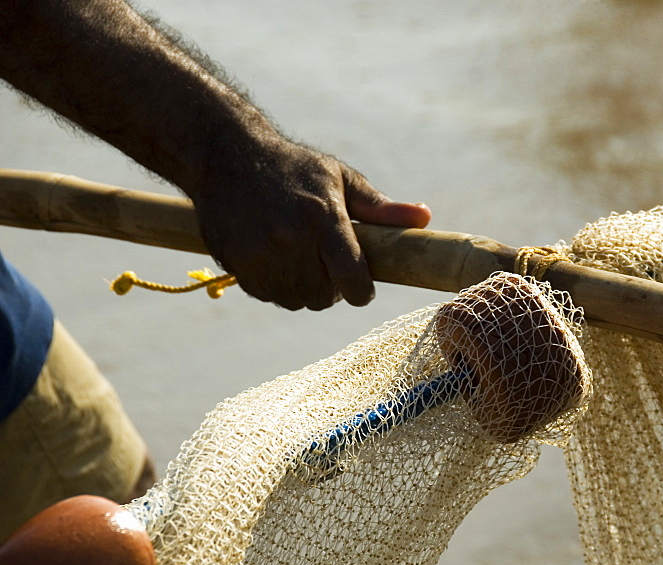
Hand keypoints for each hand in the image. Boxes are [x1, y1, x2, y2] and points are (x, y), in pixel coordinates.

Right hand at [192, 142, 430, 310]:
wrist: (225, 154)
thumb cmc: (294, 168)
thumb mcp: (340, 178)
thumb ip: (381, 208)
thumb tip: (425, 217)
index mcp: (324, 218)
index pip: (354, 279)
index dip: (362, 290)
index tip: (362, 285)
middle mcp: (292, 239)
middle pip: (325, 298)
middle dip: (333, 288)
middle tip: (327, 263)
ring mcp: (261, 254)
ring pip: (297, 300)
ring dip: (304, 289)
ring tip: (301, 258)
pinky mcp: (237, 263)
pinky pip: (269, 295)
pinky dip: (277, 286)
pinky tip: (275, 257)